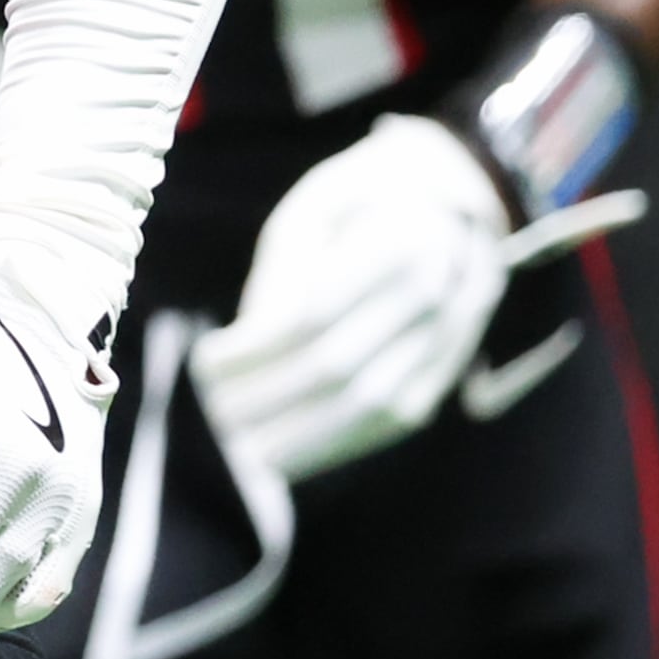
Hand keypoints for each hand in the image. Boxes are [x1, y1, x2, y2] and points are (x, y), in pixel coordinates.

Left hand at [189, 114, 507, 483]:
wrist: (453, 206)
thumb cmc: (359, 203)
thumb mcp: (315, 209)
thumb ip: (286, 271)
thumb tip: (249, 341)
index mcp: (395, 241)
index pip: (313, 314)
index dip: (254, 350)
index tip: (205, 363)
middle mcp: (433, 295)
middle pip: (340, 366)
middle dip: (269, 399)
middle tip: (216, 412)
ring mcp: (448, 338)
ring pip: (372, 405)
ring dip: (303, 437)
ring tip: (246, 448)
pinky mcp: (446, 371)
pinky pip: (394, 420)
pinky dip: (340, 444)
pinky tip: (294, 455)